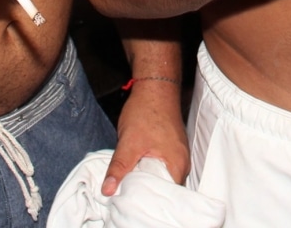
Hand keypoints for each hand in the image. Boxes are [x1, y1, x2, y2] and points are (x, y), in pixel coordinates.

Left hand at [105, 78, 188, 195]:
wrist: (154, 86)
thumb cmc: (147, 111)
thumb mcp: (128, 143)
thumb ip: (118, 168)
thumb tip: (108, 190)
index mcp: (177, 165)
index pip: (168, 197)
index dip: (151, 203)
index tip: (135, 205)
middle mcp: (181, 162)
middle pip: (166, 189)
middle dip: (148, 195)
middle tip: (129, 199)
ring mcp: (177, 154)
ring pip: (162, 177)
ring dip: (147, 182)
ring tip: (131, 188)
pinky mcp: (171, 148)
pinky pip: (162, 167)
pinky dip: (149, 171)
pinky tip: (136, 172)